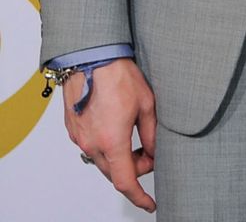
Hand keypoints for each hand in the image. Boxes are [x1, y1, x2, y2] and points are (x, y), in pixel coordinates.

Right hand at [64, 59, 156, 211]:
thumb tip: (156, 153)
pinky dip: (107, 148)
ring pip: (102, 161)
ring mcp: (79, 137)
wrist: (91, 58)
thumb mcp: (147, 106)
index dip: (139, 196)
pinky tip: (120, 131)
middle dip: (136, 170)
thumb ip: (153, 134)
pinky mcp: (73, 129)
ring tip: (138, 140)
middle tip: (152, 155)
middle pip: (114, 172)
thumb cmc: (119, 77)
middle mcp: (91, 144)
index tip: (150, 203)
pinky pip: (91, 147)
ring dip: (121, 158)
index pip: (126, 181)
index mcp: (112, 141)